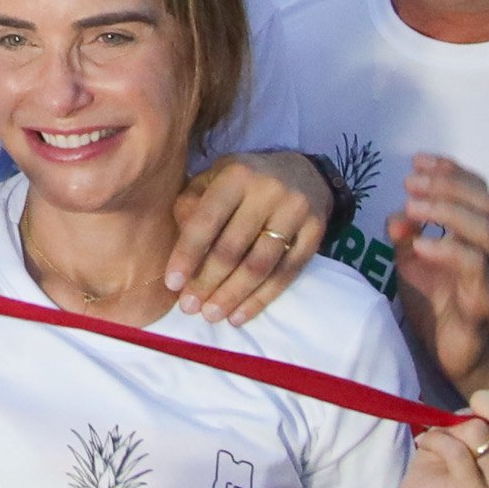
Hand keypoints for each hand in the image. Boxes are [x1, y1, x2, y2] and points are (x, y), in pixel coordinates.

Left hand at [161, 154, 324, 319]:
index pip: (207, 220)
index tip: (172, 284)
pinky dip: (261, 299)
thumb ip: (191, 206)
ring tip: (211, 315)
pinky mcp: (316, 231)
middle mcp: (268, 190)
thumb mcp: (213, 179)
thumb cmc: (245, 181)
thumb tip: (180, 249)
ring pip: (259, 265)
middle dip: (207, 282)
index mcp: (237, 175)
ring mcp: (295, 211)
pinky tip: (240, 315)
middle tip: (189, 307)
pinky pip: (287, 274)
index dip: (187, 254)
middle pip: (233, 248)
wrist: (304, 172)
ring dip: (232, 296)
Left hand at [383, 154, 488, 385]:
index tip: (418, 160)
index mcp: (476, 237)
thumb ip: (406, 236)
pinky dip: (447, 251)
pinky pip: (474, 270)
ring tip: (413, 208)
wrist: (460, 358)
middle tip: (410, 183)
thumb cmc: (439, 305)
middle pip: (485, 204)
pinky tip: (420, 246)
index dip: (451, 171)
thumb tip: (396, 213)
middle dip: (447, 187)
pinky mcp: (483, 304)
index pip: (476, 191)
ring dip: (448, 213)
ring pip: (486, 232)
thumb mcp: (413, 265)